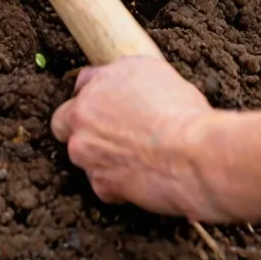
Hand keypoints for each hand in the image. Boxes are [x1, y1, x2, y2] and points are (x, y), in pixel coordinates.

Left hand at [51, 57, 228, 220]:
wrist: (195, 155)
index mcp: (99, 81)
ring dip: (99, 158)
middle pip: (65, 120)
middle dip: (80, 127)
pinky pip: (101, 185)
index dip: (97, 95)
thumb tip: (126, 85)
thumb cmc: (185, 114)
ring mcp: (86, 149)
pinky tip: (140, 180)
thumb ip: (129, 76)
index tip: (107, 105)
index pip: (85, 82)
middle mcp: (83, 112)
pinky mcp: (100, 182)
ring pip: (82, 154)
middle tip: (108, 136)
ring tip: (134, 160)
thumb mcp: (158, 73)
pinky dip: (117, 186)